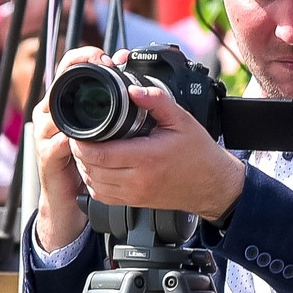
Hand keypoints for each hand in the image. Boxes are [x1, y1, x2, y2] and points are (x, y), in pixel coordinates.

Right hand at [29, 47, 102, 251]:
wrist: (69, 202)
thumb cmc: (88, 164)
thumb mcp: (103, 132)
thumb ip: (115, 111)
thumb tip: (136, 86)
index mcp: (65, 104)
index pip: (68, 68)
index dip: (84, 57)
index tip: (107, 57)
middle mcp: (51, 115)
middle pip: (60, 83)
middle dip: (80, 70)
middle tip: (106, 66)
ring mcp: (46, 135)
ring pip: (57, 110)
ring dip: (78, 101)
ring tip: (103, 94)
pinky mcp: (47, 156)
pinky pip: (58, 143)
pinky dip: (74, 139)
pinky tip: (92, 137)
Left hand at [68, 84, 249, 225]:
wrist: (212, 185)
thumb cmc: (198, 154)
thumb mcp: (181, 120)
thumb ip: (156, 101)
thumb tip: (133, 90)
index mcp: (146, 158)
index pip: (99, 154)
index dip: (82, 142)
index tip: (80, 129)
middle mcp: (137, 180)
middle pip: (91, 169)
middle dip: (80, 151)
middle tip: (81, 135)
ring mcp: (135, 194)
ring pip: (93, 184)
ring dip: (84, 167)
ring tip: (88, 149)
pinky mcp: (134, 202)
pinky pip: (102, 196)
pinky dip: (93, 182)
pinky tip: (97, 168)